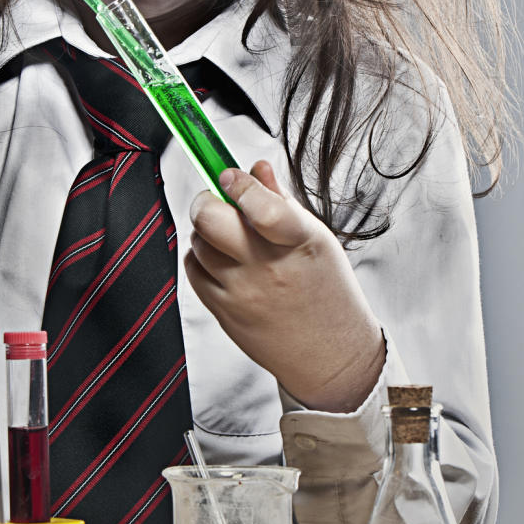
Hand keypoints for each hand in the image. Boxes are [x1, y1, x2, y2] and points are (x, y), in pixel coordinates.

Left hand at [184, 160, 385, 411]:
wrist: (330, 355)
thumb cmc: (327, 292)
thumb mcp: (317, 238)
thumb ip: (282, 200)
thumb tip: (256, 168)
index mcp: (298, 243)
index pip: (260, 206)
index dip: (237, 183)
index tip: (230, 175)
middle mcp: (267, 268)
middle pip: (211, 220)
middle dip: (206, 201)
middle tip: (216, 199)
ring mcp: (242, 293)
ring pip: (197, 243)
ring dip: (205, 230)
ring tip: (227, 234)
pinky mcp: (223, 312)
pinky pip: (193, 270)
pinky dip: (200, 257)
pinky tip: (221, 259)